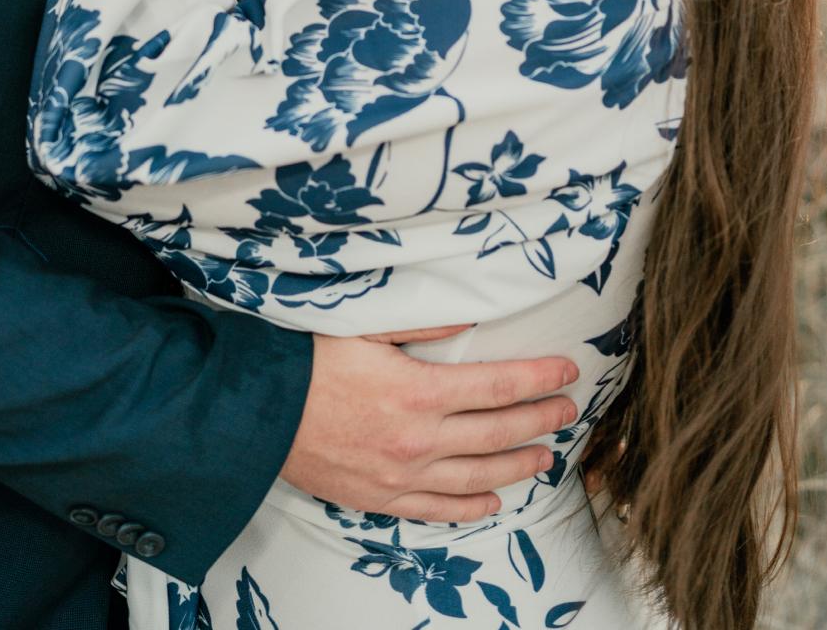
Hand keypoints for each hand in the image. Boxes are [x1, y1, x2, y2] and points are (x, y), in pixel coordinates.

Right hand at [281, 332, 577, 521]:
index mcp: (418, 390)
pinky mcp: (382, 499)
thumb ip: (420, 325)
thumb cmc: (308, 362)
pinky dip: (470, 506)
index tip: (567, 371)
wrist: (258, 416)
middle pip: (497, 432)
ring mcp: (403, 476)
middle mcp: (419, 439)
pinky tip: (492, 499)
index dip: (537, 378)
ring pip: (478, 475)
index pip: (497, 385)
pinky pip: (438, 509)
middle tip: (568, 409)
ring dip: (517, 464)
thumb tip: (469, 318)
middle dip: (539, 419)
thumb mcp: (364, 327)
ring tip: (545, 454)